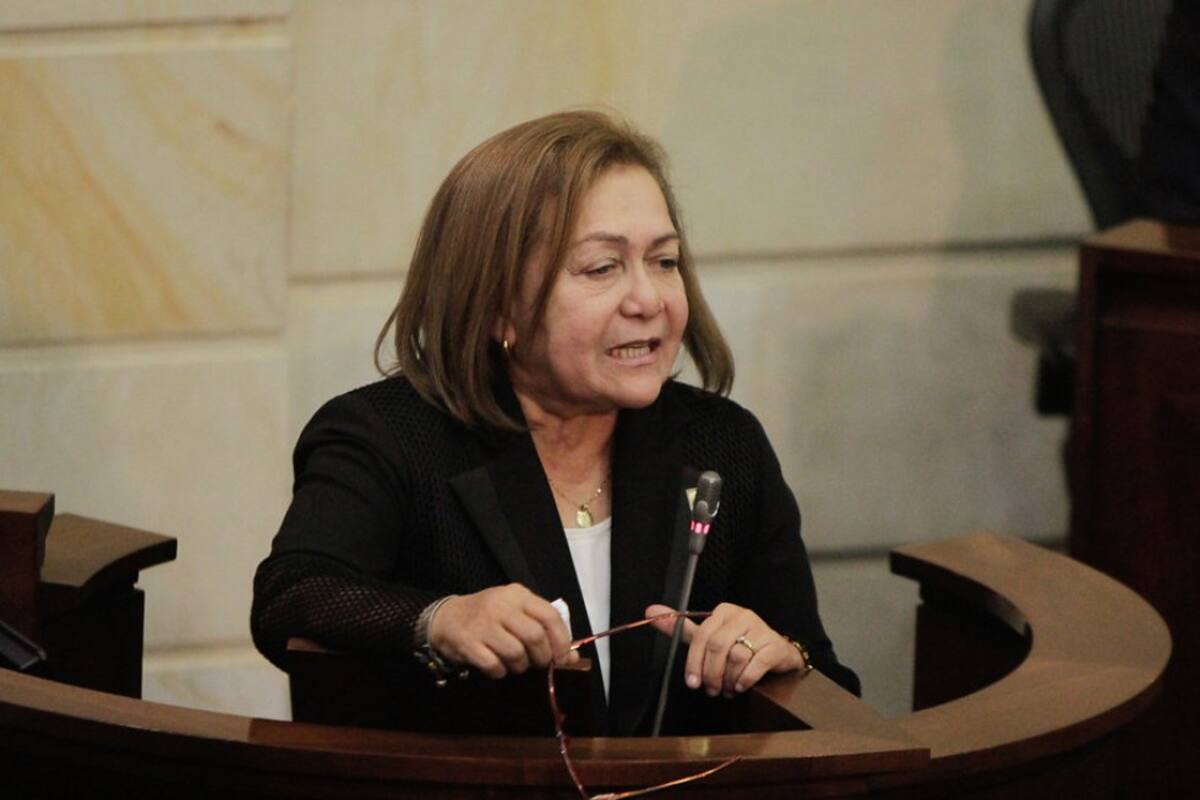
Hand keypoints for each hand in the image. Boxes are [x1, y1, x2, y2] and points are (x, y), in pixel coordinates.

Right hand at [430, 584, 578, 678]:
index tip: (563, 658)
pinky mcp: (468, 641)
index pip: (549, 616)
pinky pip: (494, 665)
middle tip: (537, 663)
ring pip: (516, 653)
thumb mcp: (517, 615)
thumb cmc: (489, 617)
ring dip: (521, 666)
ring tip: (516, 664)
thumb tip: (573, 659)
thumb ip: (544, 631)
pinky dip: (500, 672)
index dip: (561, 641)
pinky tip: (498, 667)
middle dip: (541, 657)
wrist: (446, 617)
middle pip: (535, 636)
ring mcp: (483, 623)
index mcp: (517, 595)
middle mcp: (501, 605)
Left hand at [645, 602, 804, 696]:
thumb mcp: (710, 637)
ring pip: (736, 657)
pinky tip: (741, 686)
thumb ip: (682, 628)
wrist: (777, 654)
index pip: (702, 635)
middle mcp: (743, 616)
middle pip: (718, 647)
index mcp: (723, 611)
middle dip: (711, 673)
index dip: (694, 662)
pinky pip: (756, 664)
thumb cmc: (738, 645)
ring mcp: (761, 629)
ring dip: (728, 679)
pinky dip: (745, 679)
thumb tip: (650, 612)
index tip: (692, 683)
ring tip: (727, 689)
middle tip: (710, 690)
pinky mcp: (775, 645)